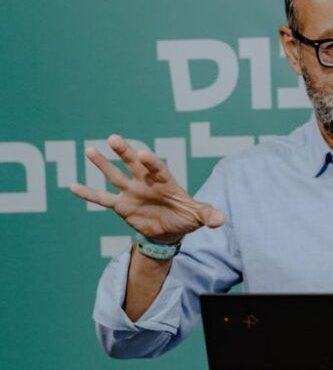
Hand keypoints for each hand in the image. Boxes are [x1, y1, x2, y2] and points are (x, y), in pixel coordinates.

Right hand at [70, 134, 224, 243]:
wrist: (171, 231)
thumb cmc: (186, 216)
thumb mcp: (199, 216)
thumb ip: (208, 215)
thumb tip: (221, 220)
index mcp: (165, 181)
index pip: (157, 168)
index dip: (151, 162)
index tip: (143, 154)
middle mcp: (145, 182)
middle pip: (133, 164)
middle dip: (125, 152)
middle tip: (114, 138)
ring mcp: (132, 192)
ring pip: (115, 175)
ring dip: (103, 164)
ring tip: (90, 150)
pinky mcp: (122, 206)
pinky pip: (103, 199)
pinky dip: (89, 194)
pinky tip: (73, 186)